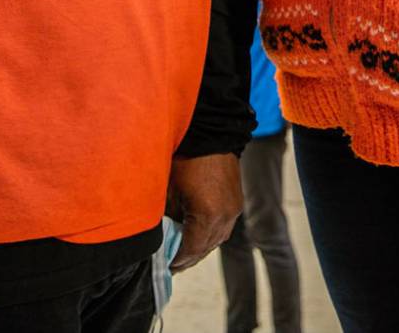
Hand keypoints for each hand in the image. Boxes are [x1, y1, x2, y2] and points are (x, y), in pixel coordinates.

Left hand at [164, 153, 241, 272]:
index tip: (165, 266)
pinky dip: (210, 235)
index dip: (177, 260)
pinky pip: (223, 228)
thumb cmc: (185, 157)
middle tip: (171, 264)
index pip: (191, 250)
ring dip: (200, 248)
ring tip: (183, 252)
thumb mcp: (168, 189)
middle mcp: (225, 217)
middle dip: (188, 258)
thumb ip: (166, 217)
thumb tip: (162, 236)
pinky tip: (197, 235)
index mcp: (208, 215)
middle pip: (205, 249)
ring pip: (216, 240)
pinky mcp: (236, 203)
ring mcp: (233, 210)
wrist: (211, 133)